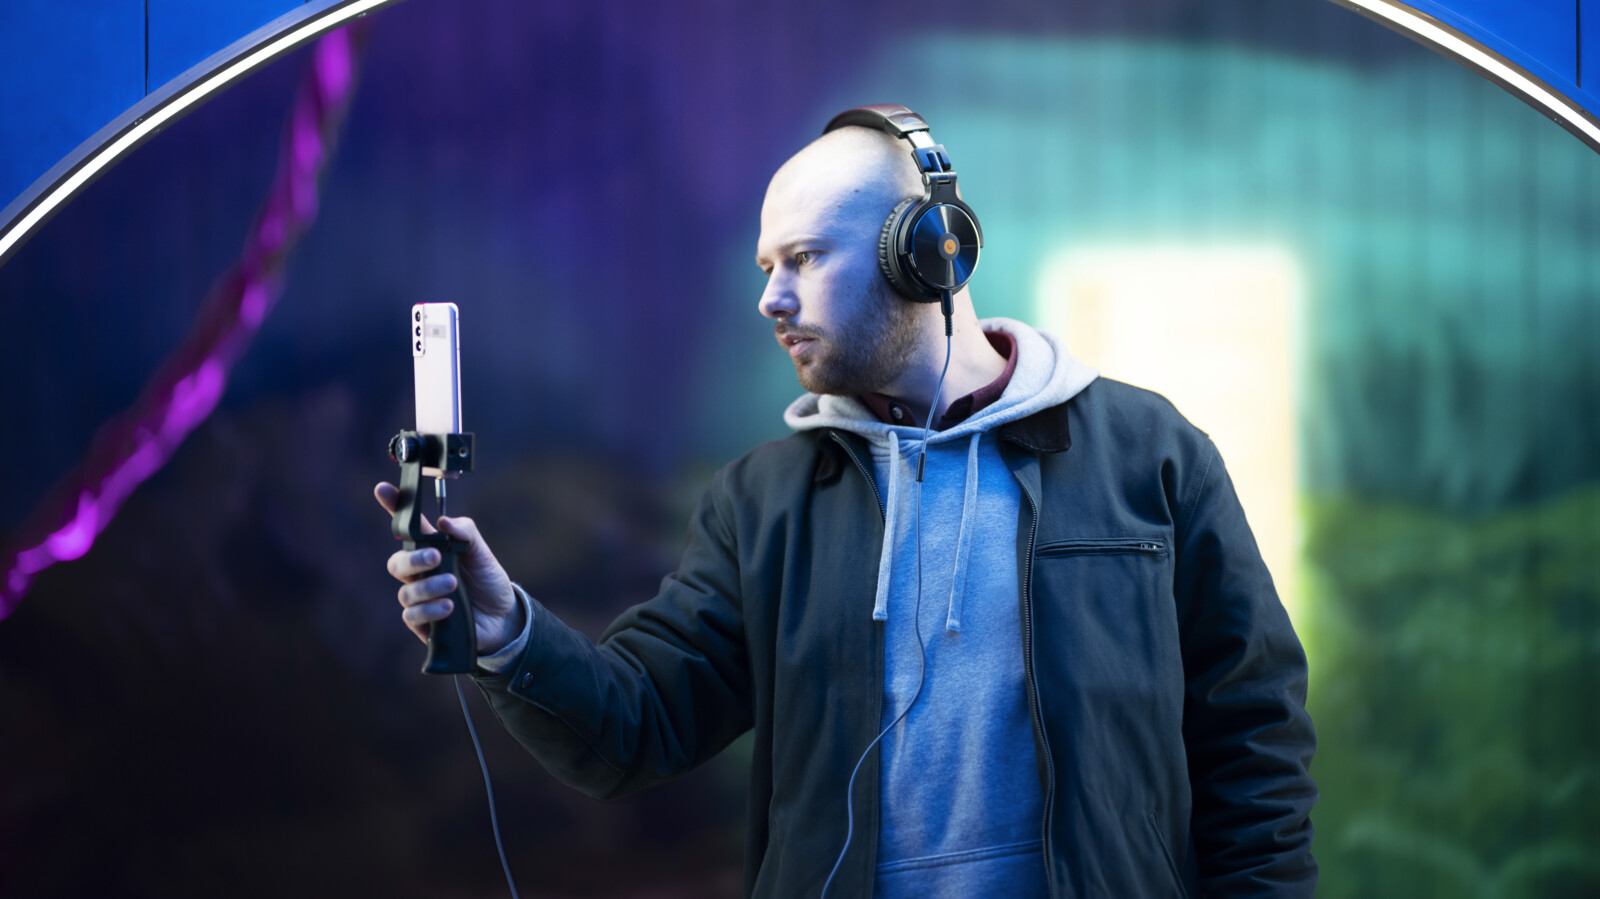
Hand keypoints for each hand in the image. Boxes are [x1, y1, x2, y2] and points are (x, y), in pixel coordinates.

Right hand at [375, 482, 522, 654]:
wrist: (504, 616)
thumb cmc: (487, 580)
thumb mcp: (482, 553)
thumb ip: (465, 533)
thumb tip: (444, 521)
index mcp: (431, 550)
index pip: (407, 528)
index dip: (393, 508)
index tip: (383, 489)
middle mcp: (420, 574)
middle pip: (397, 564)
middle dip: (414, 560)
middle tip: (436, 557)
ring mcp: (421, 599)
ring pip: (405, 593)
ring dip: (428, 587)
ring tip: (453, 584)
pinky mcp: (424, 624)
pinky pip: (412, 616)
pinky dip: (429, 610)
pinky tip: (449, 607)